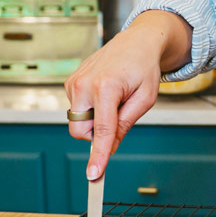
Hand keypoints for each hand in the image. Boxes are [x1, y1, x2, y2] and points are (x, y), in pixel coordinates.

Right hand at [65, 10, 191, 179]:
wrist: (136, 42)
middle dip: (97, 134)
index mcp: (106, 87)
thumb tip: (110, 147)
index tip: (93, 175)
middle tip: (119, 116)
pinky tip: (106, 92)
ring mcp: (74, 82)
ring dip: (96, 118)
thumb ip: (126, 124)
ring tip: (115, 97)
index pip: (101, 130)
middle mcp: (84, 84)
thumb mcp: (145, 98)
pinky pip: (77, 110)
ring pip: (79, 121)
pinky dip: (92, 109)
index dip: (98, 155)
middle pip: (81, 131)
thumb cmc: (144, 67)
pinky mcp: (70, 82)